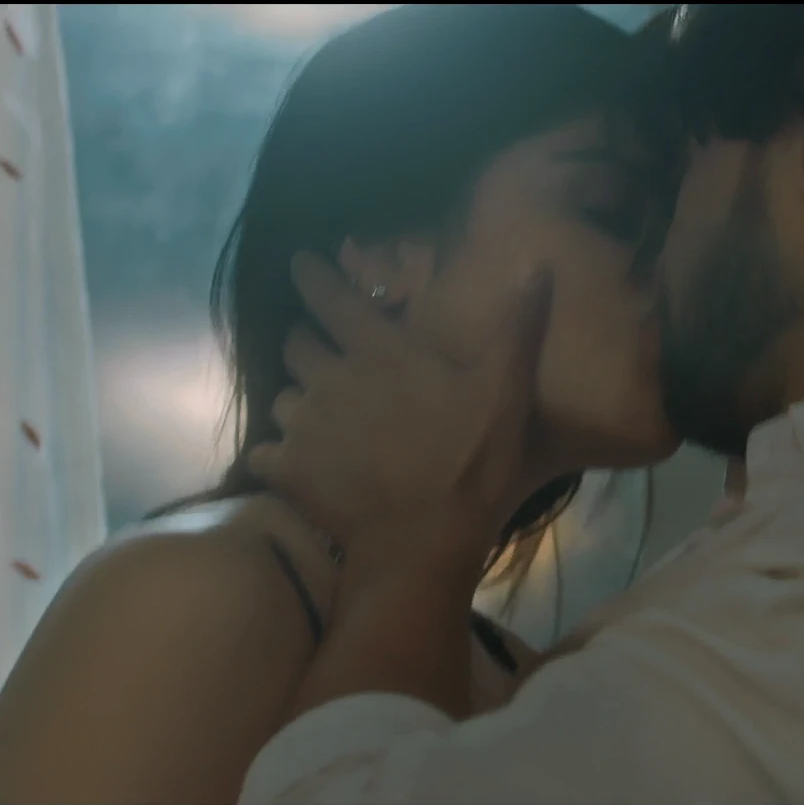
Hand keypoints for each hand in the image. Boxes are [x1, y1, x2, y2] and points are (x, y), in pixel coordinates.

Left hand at [247, 253, 552, 571]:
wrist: (423, 542)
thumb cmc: (470, 462)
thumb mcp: (506, 392)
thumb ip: (516, 328)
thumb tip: (537, 264)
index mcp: (378, 350)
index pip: (329, 296)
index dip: (312, 275)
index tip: (301, 262)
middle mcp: (328, 376)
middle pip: (296, 343)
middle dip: (308, 342)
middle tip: (328, 353)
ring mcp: (301, 425)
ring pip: (282, 397)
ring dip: (298, 400)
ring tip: (322, 417)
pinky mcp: (285, 469)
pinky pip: (266, 451)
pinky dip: (278, 453)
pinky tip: (297, 463)